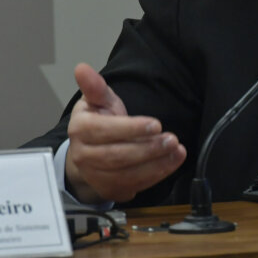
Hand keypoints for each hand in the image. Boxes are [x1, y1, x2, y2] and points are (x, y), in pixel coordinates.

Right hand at [65, 63, 186, 203]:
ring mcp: (95, 176)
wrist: (88, 153)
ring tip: (177, 151)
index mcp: (80, 129)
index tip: (156, 124)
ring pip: (127, 174)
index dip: (131, 129)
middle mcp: (83, 155)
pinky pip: (134, 185)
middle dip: (148, 148)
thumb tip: (82, 68)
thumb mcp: (98, 100)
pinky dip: (156, 175)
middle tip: (172, 139)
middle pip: (117, 156)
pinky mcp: (110, 189)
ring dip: (156, 164)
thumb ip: (95, 86)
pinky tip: (172, 162)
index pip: (105, 131)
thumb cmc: (99, 121)